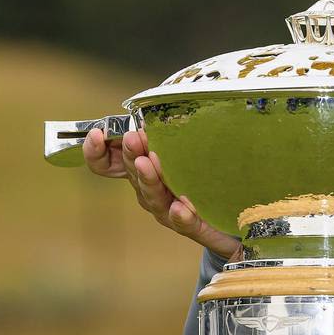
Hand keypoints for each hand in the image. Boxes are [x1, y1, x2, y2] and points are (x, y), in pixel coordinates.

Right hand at [82, 127, 241, 260]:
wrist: (237, 217)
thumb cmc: (204, 180)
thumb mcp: (185, 151)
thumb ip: (168, 134)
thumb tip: (157, 108)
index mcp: (145, 172)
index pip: (109, 164)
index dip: (96, 152)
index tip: (97, 133)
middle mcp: (152, 192)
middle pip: (133, 174)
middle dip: (131, 154)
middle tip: (133, 138)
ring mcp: (169, 211)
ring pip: (153, 197)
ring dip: (149, 179)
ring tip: (147, 163)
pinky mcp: (194, 226)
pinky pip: (184, 223)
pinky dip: (180, 215)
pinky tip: (181, 207)